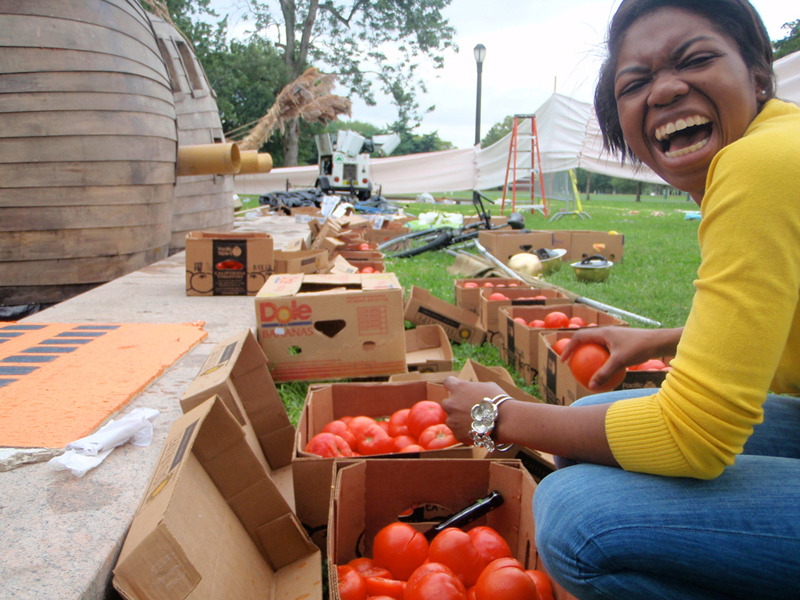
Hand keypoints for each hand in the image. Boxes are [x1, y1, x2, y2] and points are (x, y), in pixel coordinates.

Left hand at [441, 377, 505, 444]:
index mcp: (458, 388)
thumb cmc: (498, 400)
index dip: (453, 384)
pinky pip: (458, 432)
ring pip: (452, 419)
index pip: (448, 382)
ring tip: (475, 422)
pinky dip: (465, 432)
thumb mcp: (487, 386)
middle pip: (447, 403)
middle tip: (468, 408)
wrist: (505, 421)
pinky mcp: (457, 434)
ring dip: (459, 420)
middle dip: (455, 405)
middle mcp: (451, 403)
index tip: (457, 388)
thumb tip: (473, 391)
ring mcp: (452, 420)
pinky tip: (477, 430)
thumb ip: (474, 389)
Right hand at [560, 326, 681, 389]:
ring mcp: (614, 338)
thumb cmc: (640, 348)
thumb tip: (591, 386)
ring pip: (596, 346)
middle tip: (572, 364)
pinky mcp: (622, 343)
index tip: (564, 360)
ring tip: (585, 369)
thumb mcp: (620, 362)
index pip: (579, 337)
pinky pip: (607, 352)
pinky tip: (605, 374)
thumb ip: (604, 373)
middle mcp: (607, 333)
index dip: (569, 348)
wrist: (660, 341)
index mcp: (603, 332)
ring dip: (589, 356)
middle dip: (576, 351)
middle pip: (586, 340)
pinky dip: (602, 361)